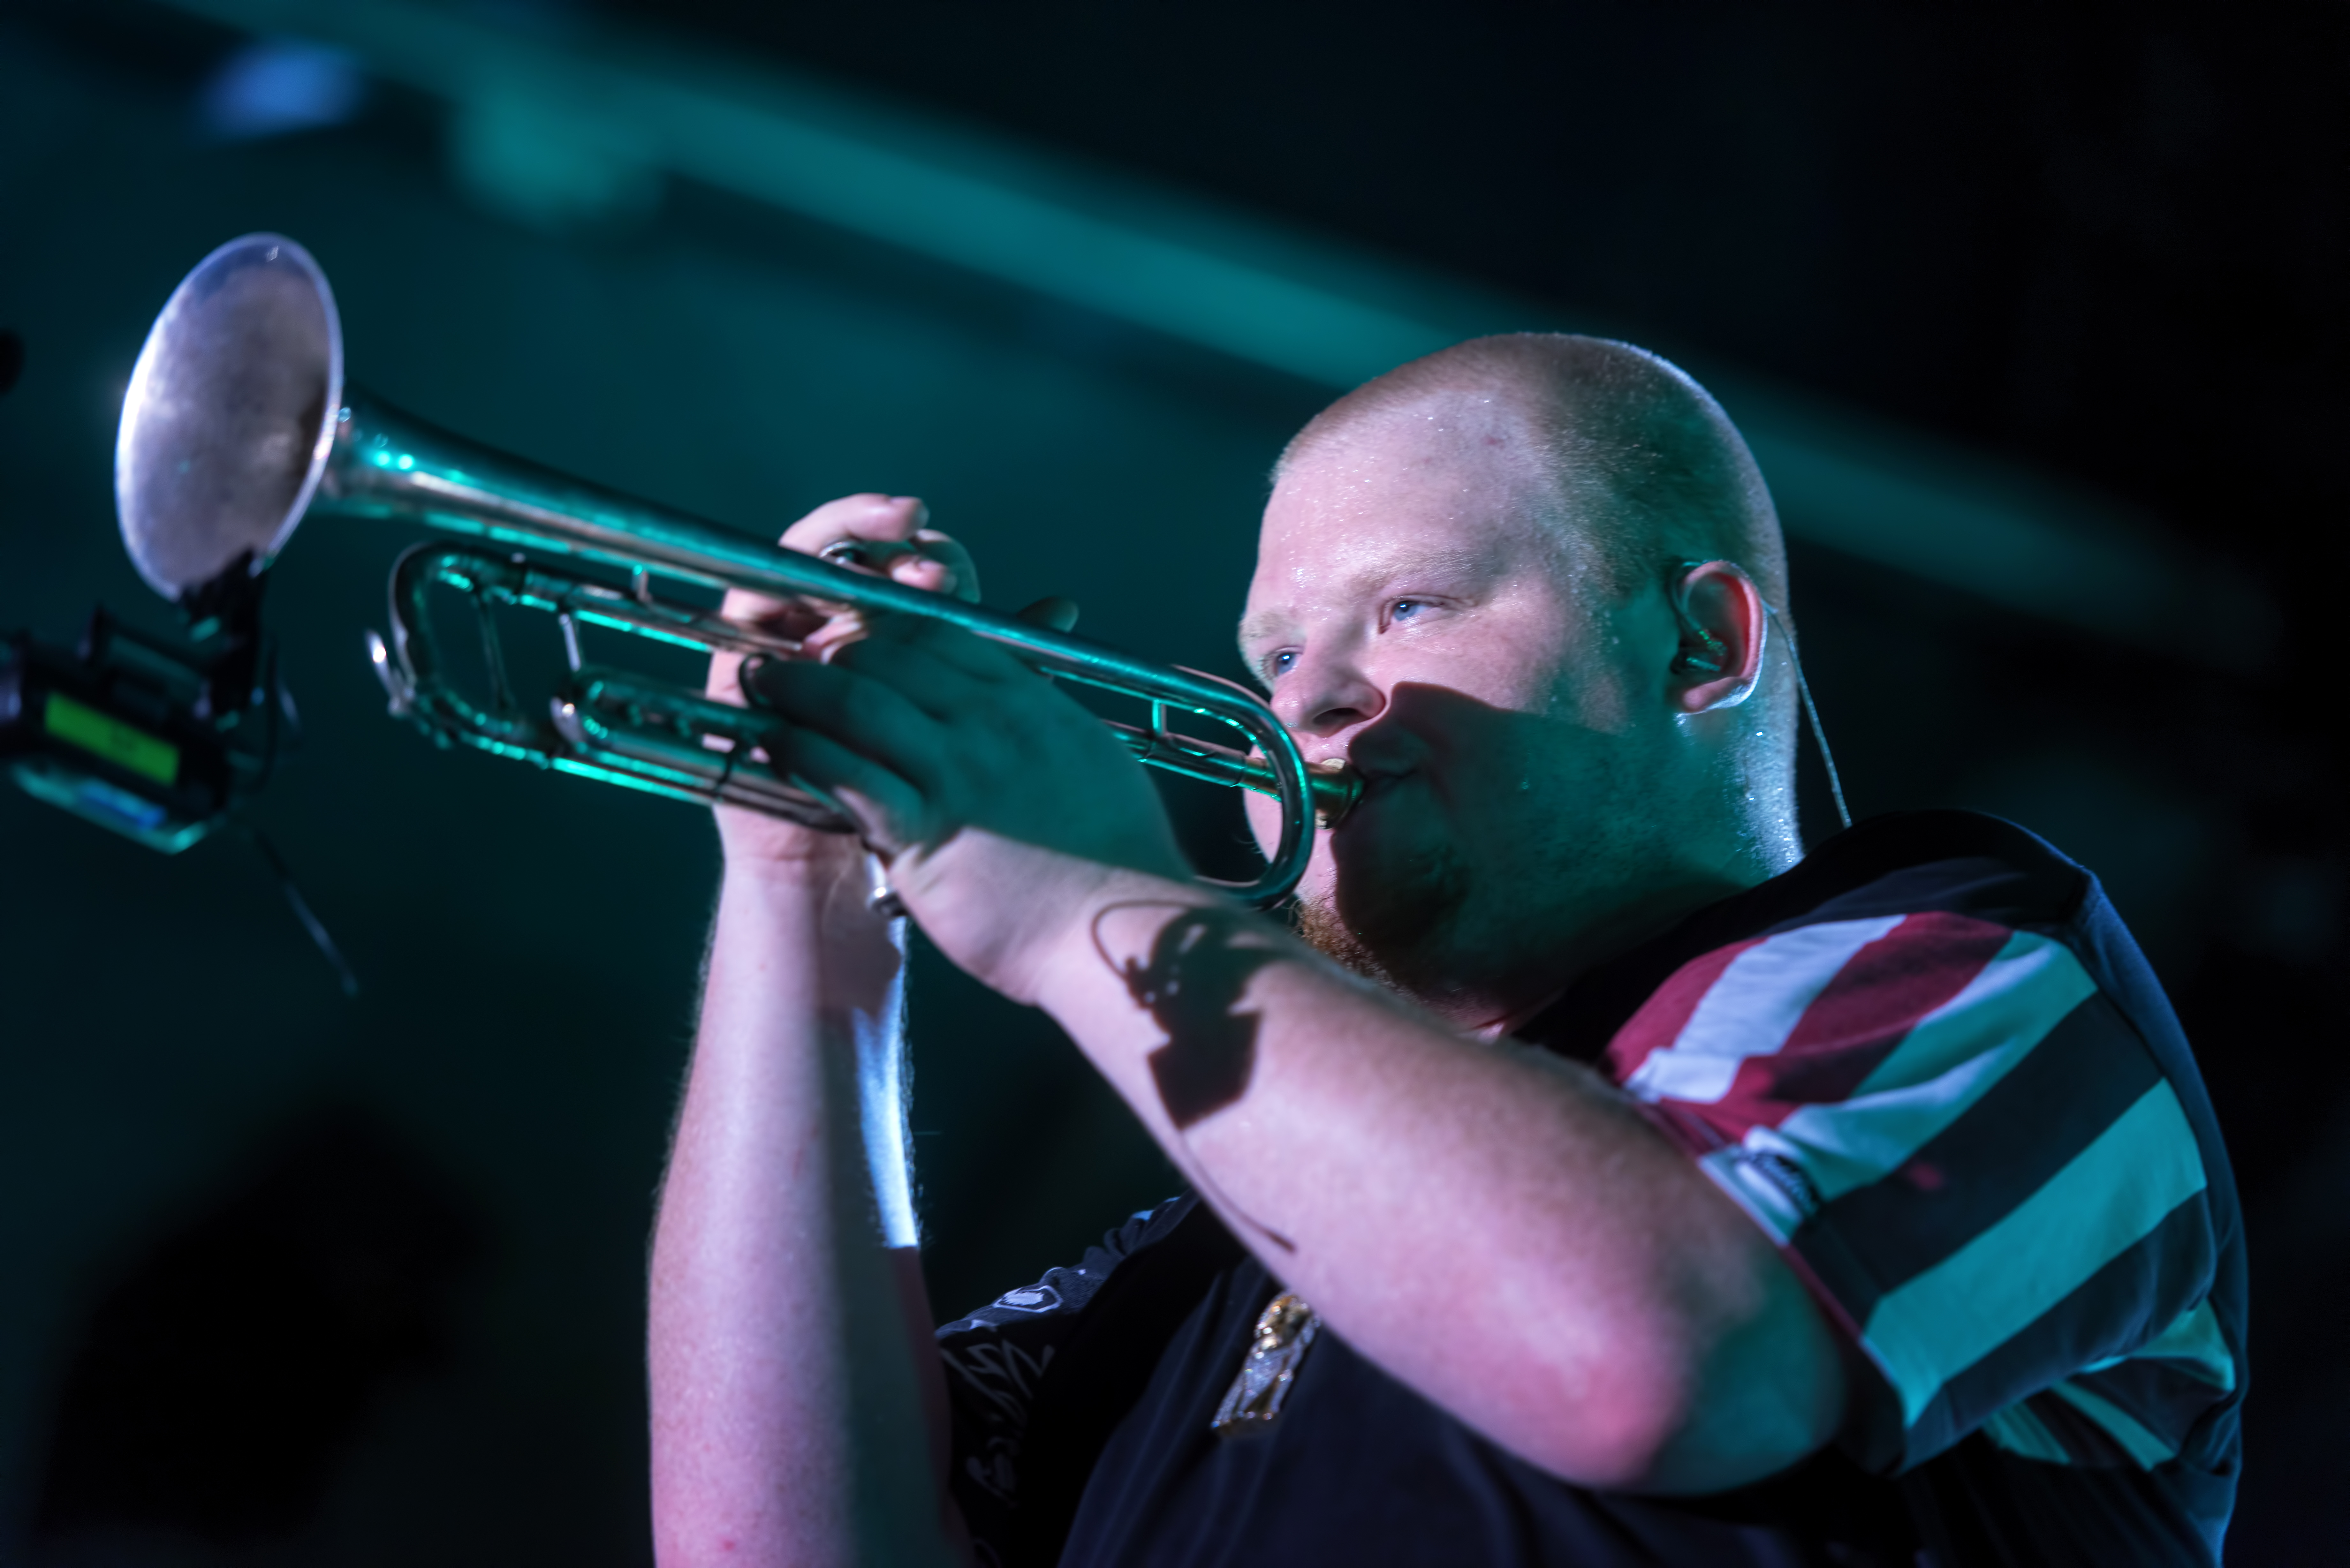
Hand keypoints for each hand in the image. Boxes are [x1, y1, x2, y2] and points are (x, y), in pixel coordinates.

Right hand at [705, 494, 976, 878]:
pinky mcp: (746, 664)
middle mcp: (841, 631)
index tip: (954, 570)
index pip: (914, 569)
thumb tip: (1059, 607)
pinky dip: (793, 580)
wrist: (851, 879)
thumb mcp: (966, 733)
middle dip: (896, 550)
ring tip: (896, 551)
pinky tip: (835, 585)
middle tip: (931, 566)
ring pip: (808, 561)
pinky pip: (756, 599)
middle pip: (862, 555)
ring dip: (849, 540)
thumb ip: (1005, 670)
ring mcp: (790, 644)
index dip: (935, 559)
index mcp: (897, 640)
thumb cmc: (914, 808)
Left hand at [745, 613, 1191, 1002]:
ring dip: (801, 686)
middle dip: (832, 645)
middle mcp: (990, 723)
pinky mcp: (928, 832)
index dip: (884, 622)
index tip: (852, 633)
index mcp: (1029, 701)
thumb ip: (1051, 712)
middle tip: (793, 654)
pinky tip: (777, 745)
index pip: (941, 631)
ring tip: (765, 683)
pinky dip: (804, 752)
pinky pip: (849, 775)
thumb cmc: (1116, 854)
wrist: (1124, 929)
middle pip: (890, 653)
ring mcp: (958, 775)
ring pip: (859, 700)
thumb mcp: (1090, 756)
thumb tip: (1039, 688)